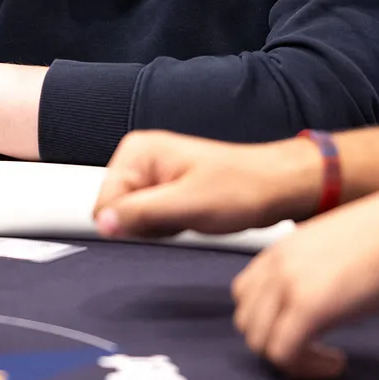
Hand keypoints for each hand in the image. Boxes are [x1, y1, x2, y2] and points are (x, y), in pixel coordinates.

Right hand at [95, 132, 326, 239]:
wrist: (276, 187)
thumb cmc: (242, 187)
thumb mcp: (187, 205)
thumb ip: (140, 214)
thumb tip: (102, 224)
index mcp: (137, 152)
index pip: (104, 204)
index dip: (132, 222)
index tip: (164, 217)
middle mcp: (140, 159)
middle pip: (116, 212)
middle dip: (147, 225)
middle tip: (182, 215)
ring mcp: (152, 175)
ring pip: (132, 220)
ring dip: (160, 227)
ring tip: (190, 213)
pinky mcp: (164, 191)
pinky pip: (150, 222)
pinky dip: (169, 227)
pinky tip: (191, 217)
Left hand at [231, 176, 378, 379]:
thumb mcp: (335, 251)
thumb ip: (313, 272)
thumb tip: (317, 302)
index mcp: (280, 248)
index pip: (246, 295)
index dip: (269, 320)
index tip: (300, 331)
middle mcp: (276, 264)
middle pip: (247, 321)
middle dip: (275, 342)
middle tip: (310, 350)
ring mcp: (288, 285)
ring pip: (259, 342)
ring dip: (290, 358)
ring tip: (325, 358)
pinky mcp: (308, 308)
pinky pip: (284, 354)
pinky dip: (307, 368)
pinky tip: (336, 363)